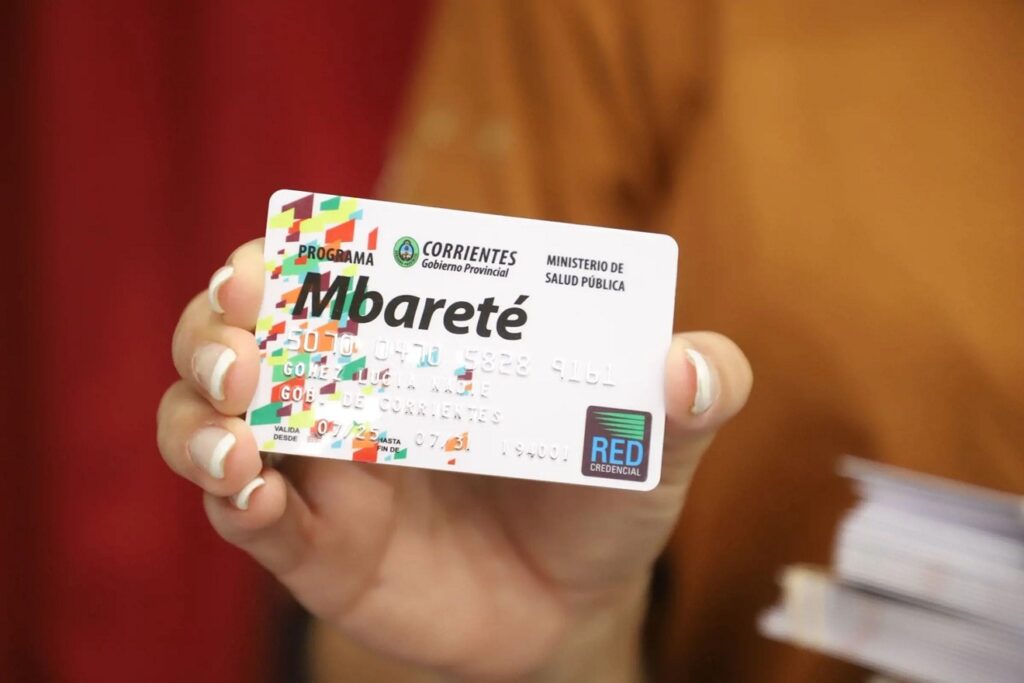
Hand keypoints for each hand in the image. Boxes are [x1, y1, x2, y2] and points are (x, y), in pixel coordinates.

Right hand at [157, 240, 751, 681]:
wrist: (582, 605)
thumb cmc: (607, 497)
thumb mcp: (660, 440)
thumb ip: (697, 393)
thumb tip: (688, 366)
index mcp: (422, 340)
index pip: (337, 274)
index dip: (297, 253)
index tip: (280, 246)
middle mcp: (353, 392)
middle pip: (242, 336)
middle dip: (220, 322)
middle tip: (246, 324)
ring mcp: (324, 470)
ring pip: (209, 420)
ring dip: (201, 410)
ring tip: (240, 425)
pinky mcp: (317, 547)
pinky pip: (247, 519)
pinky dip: (232, 499)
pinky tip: (253, 487)